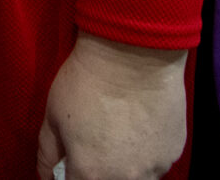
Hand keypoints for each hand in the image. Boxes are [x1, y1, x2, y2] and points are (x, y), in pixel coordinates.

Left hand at [35, 32, 188, 179]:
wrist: (131, 53)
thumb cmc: (89, 79)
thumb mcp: (53, 115)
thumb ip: (48, 154)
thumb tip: (46, 174)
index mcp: (89, 173)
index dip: (73, 176)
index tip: (73, 166)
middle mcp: (123, 178)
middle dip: (99, 173)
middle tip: (96, 147)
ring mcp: (152, 168)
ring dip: (125, 169)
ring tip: (118, 136)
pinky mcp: (173, 153)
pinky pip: (157, 164)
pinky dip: (147, 154)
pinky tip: (139, 128)